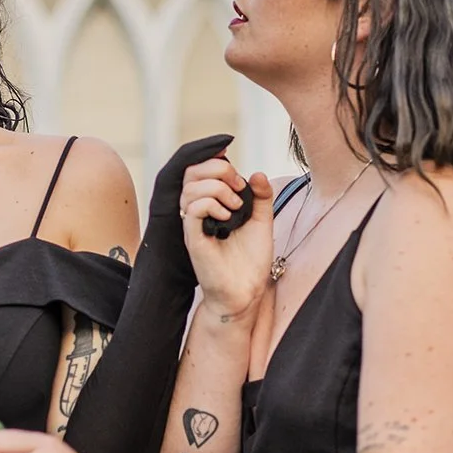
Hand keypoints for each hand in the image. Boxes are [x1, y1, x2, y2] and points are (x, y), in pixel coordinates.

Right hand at [181, 159, 275, 321]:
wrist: (247, 291)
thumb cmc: (251, 260)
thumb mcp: (262, 221)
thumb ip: (261, 197)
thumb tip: (256, 174)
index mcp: (211, 204)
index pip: (200, 169)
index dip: (215, 160)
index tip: (238, 173)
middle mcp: (198, 211)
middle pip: (191, 172)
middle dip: (218, 169)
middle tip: (239, 187)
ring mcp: (194, 225)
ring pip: (190, 187)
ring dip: (217, 188)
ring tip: (236, 206)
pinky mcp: (193, 238)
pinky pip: (192, 209)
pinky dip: (211, 204)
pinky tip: (227, 217)